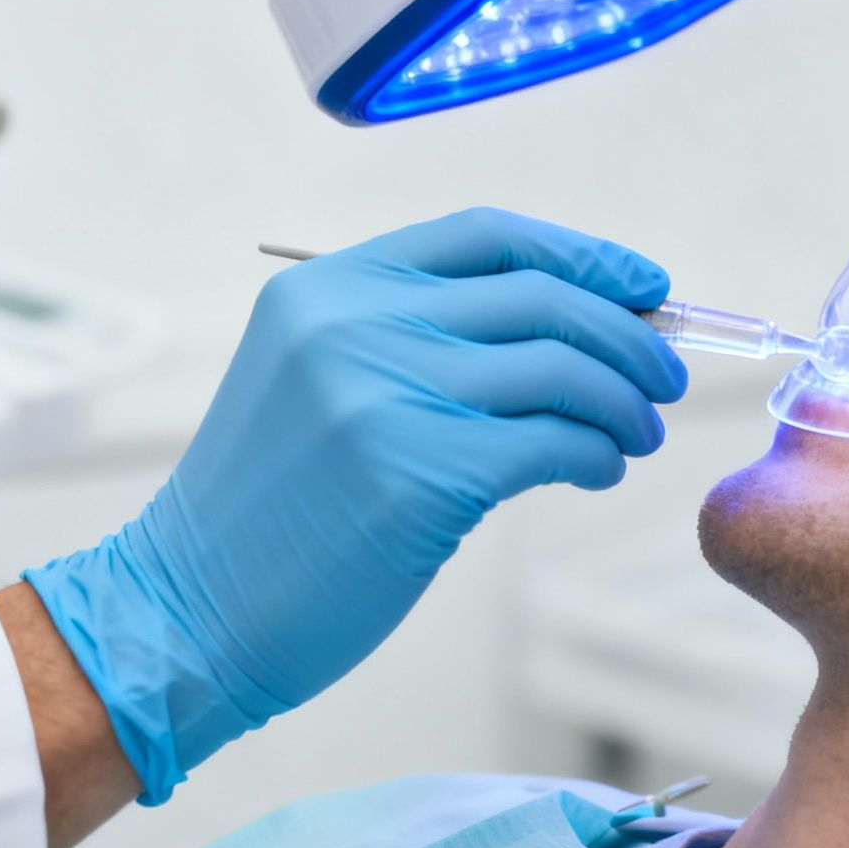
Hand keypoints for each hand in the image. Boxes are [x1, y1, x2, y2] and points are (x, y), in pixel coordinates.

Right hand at [24, 208, 686, 801]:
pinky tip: (597, 468)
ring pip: (560, 367)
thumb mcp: (316, 383)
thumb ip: (416, 338)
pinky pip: (553, 441)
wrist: (185, 612)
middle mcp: (355, 323)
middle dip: (625, 333)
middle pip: (540, 296)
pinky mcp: (420, 474)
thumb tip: (574, 327)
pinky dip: (595, 451)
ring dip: (622, 399)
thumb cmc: (268, 510)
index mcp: (326, 286)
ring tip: (637, 432)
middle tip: (663, 375)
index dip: (582, 254)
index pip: (487, 235)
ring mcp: (385, 395)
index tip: (644, 285)